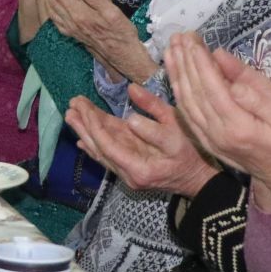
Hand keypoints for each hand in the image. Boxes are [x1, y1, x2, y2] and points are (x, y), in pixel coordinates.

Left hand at [47, 0, 155, 81]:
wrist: (122, 56)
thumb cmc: (121, 32)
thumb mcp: (112, 11)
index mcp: (80, 15)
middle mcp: (71, 23)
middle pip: (52, 2)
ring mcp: (71, 30)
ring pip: (52, 11)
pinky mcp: (73, 35)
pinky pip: (56, 21)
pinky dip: (51, 10)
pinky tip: (53, 6)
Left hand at [64, 90, 215, 195]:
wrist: (199, 180)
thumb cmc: (192, 152)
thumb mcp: (177, 127)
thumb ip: (154, 108)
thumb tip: (131, 91)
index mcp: (139, 167)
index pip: (108, 144)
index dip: (94, 124)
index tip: (83, 106)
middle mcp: (128, 175)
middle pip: (100, 149)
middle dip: (84, 125)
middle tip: (72, 105)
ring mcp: (128, 175)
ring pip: (102, 152)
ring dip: (86, 133)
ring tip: (71, 114)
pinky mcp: (129, 170)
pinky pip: (108, 157)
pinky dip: (94, 146)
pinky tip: (81, 137)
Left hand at [164, 34, 270, 205]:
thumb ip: (256, 90)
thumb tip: (228, 64)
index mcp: (238, 126)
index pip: (212, 88)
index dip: (200, 62)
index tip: (192, 40)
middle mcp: (217, 133)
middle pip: (194, 92)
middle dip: (185, 62)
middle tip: (178, 36)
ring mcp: (209, 139)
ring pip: (185, 102)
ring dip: (177, 73)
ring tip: (171, 48)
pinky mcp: (206, 141)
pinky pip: (186, 113)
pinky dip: (178, 91)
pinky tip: (175, 75)